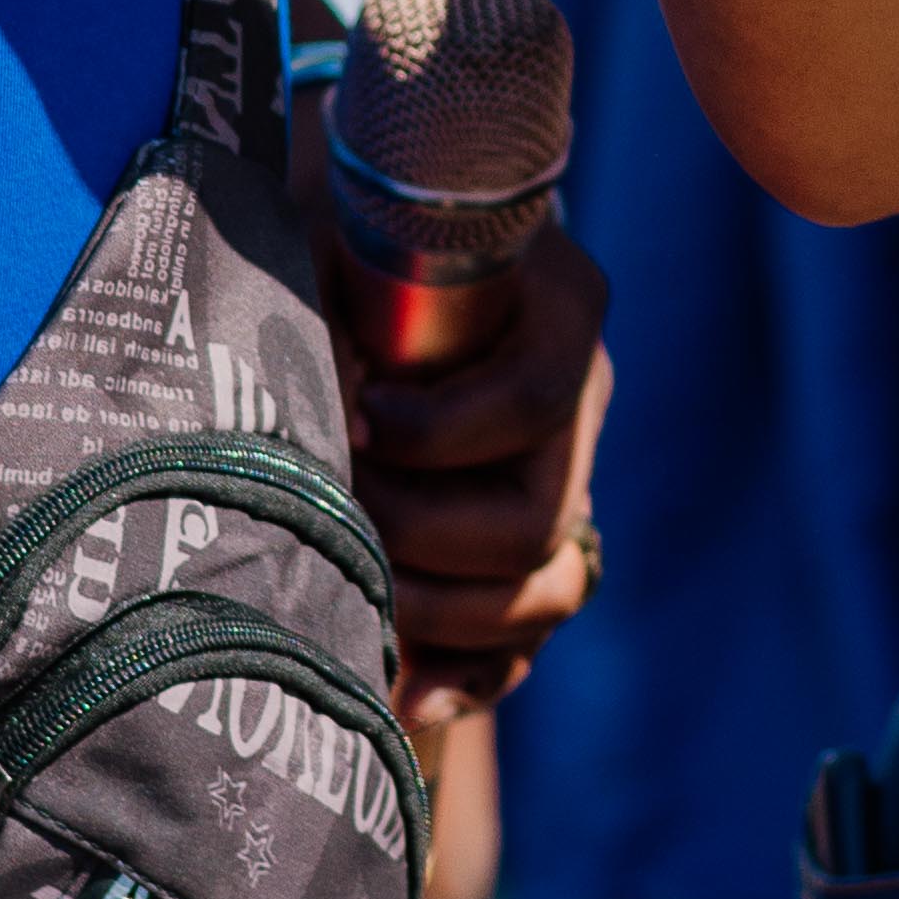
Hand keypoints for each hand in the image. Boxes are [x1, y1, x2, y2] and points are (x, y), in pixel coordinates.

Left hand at [327, 212, 613, 725]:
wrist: (375, 205)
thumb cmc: (350, 211)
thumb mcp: (342, 228)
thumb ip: (334, 308)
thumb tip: (316, 426)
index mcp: (562, 309)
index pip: (535, 401)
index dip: (440, 430)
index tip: (356, 417)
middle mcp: (581, 397)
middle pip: (538, 524)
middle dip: (420, 538)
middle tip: (333, 511)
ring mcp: (563, 468)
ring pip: (547, 590)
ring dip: (442, 614)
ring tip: (352, 595)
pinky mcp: (528, 524)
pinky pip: (529, 628)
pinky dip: (474, 672)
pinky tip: (408, 694)